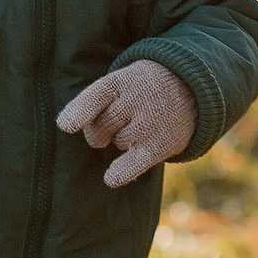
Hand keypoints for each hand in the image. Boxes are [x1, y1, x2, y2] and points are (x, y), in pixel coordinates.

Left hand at [56, 59, 194, 187]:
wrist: (191, 87)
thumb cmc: (142, 88)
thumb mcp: (122, 80)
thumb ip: (96, 101)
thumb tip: (69, 125)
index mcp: (121, 81)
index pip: (96, 97)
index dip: (79, 112)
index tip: (66, 126)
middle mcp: (137, 100)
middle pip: (99, 127)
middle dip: (102, 128)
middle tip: (119, 118)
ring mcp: (150, 123)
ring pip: (117, 143)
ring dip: (123, 139)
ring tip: (142, 125)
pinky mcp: (161, 145)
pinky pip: (132, 165)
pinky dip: (120, 173)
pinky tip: (112, 177)